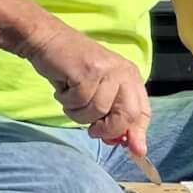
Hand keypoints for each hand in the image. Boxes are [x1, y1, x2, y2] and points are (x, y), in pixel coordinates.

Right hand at [26, 25, 150, 155]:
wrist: (49, 41)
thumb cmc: (73, 70)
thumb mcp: (99, 92)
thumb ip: (115, 116)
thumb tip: (135, 148)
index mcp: (131, 77)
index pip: (143, 112)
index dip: (137, 134)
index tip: (135, 152)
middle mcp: (124, 72)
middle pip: (127, 116)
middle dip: (107, 130)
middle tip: (92, 129)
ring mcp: (107, 71)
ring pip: (97, 112)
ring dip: (78, 113)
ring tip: (71, 97)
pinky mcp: (88, 71)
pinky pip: (79, 103)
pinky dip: (67, 102)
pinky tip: (64, 87)